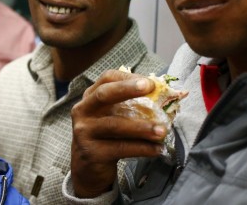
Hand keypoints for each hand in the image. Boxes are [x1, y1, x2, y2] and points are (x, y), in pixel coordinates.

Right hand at [70, 69, 166, 197]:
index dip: (127, 78)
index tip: (150, 83)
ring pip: (115, 125)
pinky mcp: (92, 152)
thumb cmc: (106, 137)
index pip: (106, 79)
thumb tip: (164, 95)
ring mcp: (84, 132)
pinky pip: (121, 148)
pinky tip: (157, 149)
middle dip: (128, 89)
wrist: (88, 168)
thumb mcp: (113, 117)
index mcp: (89, 98)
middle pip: (104, 95)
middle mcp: (83, 111)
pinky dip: (142, 148)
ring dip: (142, 127)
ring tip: (162, 131)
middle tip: (151, 88)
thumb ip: (130, 105)